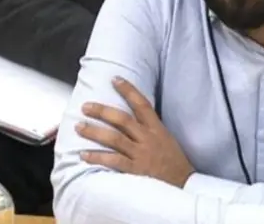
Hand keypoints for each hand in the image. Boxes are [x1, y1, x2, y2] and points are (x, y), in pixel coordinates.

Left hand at [76, 77, 193, 187]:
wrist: (184, 184)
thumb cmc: (174, 161)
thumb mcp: (166, 138)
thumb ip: (150, 128)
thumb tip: (133, 117)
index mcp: (157, 128)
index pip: (142, 104)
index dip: (128, 90)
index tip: (115, 79)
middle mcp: (148, 138)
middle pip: (123, 120)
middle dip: (102, 111)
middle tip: (86, 106)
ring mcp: (141, 154)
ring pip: (114, 139)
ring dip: (94, 132)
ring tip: (79, 127)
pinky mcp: (135, 170)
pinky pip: (113, 161)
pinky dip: (97, 157)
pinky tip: (84, 155)